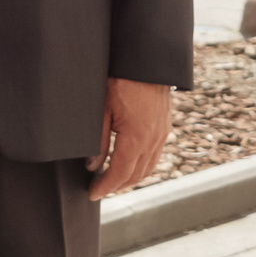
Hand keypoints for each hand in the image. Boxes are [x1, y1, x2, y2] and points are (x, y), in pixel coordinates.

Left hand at [88, 77, 172, 199]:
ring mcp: (162, 134)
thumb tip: (92, 165)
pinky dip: (140, 165)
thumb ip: (98, 140)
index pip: (121, 172)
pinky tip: (127, 163)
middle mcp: (154, 139)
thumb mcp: (100, 108)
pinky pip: (154, 155)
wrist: (145, 62)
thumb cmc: (119, 80)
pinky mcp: (164, 127)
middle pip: (137, 175)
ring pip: (148, 167)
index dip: (106, 186)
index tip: (92, 194)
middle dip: (117, 186)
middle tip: (98, 190)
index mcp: (138, 137)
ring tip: (110, 181)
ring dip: (130, 178)